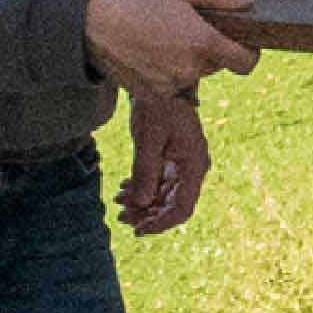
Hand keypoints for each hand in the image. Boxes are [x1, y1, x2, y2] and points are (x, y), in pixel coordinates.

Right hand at [83, 0, 259, 95]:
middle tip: (187, 27)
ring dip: (187, 61)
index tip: (240, 42)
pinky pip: (171, 86)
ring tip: (163, 37)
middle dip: (209, 49)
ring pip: (193, 75)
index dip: (249, 53)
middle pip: (217, 66)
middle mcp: (189, 69)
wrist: (87, 22)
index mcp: (202, 42)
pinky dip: (166, 72)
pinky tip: (148, 52)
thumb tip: (250, 1)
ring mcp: (169, 85)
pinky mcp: (150, 95)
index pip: (246, 63)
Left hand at [119, 84, 210, 235]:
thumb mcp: (148, 138)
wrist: (159, 83)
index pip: (181, 208)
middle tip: (121, 217)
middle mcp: (191, 169)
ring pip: (163, 195)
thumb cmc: (158, 105)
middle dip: (146, 214)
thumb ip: (145, 171)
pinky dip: (141, 188)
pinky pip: (158, 182)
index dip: (160, 223)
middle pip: (171, 204)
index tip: (138, 230)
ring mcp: (182, 164)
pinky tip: (124, 189)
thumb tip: (141, 203)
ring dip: (141, 203)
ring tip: (118, 202)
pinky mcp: (170, 159)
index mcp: (194, 166)